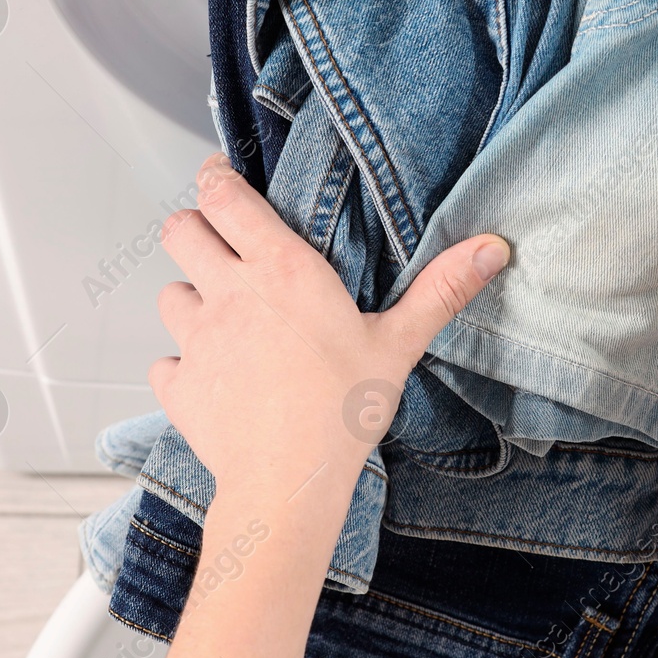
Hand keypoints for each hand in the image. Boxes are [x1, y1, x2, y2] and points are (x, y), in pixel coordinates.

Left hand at [148, 154, 510, 500]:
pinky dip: (182, 364)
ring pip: (169, 294)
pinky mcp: (179, 386)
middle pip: (181, 232)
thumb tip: (491, 247)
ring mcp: (196, 340)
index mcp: (280, 270)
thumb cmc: (344, 409)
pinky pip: (166, 361)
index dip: (215, 179)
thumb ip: (442, 289)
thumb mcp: (400, 344)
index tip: (219, 176)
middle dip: (194, 227)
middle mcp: (229, 294)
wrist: (289, 481)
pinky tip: (212, 376)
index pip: (224, 198)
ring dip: (189, 296)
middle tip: (218, 239)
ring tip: (220, 313)